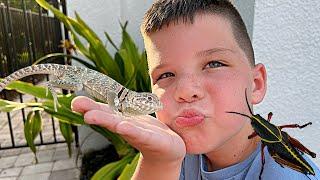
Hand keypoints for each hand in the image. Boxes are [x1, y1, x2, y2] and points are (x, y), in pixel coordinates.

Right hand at [71, 96, 185, 162]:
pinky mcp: (152, 140)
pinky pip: (141, 134)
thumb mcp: (133, 117)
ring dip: (106, 121)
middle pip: (109, 118)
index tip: (75, 101)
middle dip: (93, 111)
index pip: (105, 110)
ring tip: (91, 116)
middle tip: (76, 104)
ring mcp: (138, 134)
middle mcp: (126, 126)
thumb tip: (106, 93)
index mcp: (122, 119)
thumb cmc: (149, 131)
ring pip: (121, 126)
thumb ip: (120, 107)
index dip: (90, 105)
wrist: (168, 149)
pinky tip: (122, 126)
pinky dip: (131, 130)